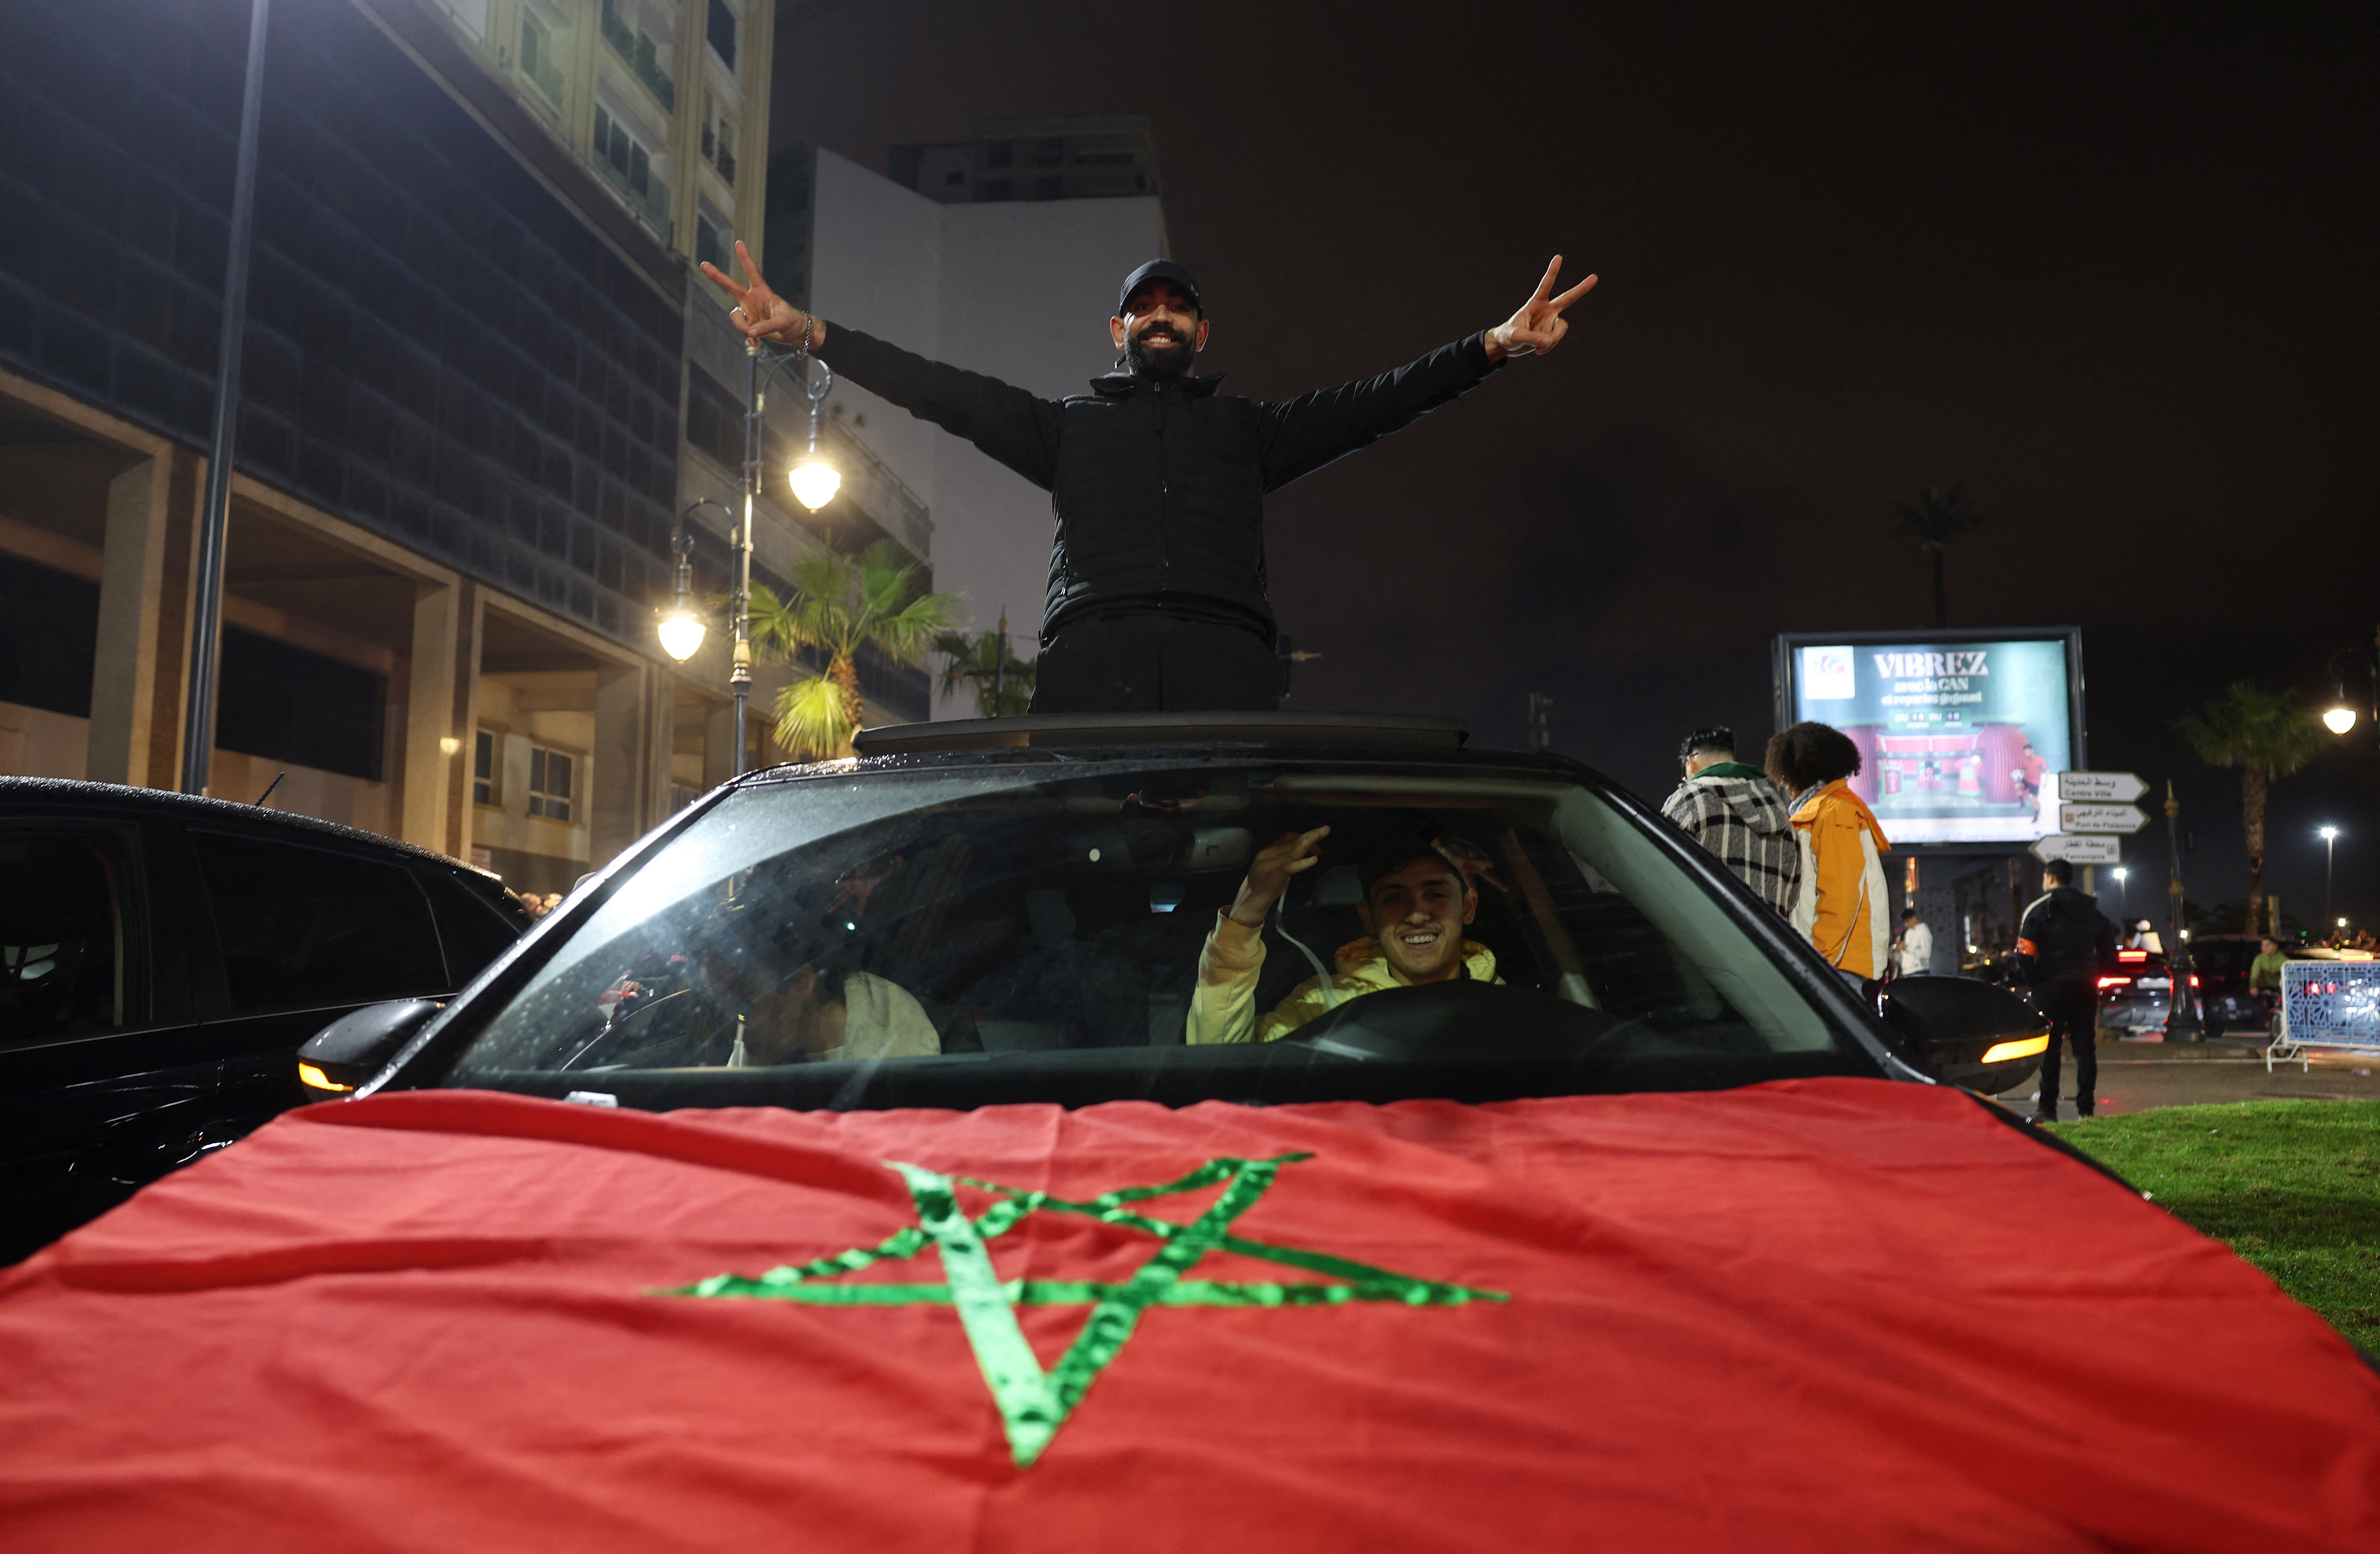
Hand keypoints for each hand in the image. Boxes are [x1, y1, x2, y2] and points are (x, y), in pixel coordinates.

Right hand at [698, 239, 820, 349]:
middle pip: (731, 286)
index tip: (739, 242)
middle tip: (703, 264)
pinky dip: (747, 337)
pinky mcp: (749, 324)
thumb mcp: (783, 322)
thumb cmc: (793, 322)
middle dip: (716, 276)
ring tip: (756, 336)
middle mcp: (752, 299)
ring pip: (735, 317)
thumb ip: (766, 326)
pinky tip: (756, 343)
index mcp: (762, 292)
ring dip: (743, 328)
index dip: (745, 258)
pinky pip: (742, 330)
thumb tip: (751, 332)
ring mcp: (749, 312)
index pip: (752, 272)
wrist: (795, 334)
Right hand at [1225, 826, 1329, 927]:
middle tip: (1326, 829)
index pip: (1287, 837)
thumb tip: (1302, 851)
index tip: (1317, 845)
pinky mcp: (1274, 876)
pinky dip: (1303, 863)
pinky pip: (1290, 867)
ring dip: (1309, 841)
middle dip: (1311, 835)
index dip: (1303, 837)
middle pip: (1292, 841)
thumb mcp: (1274, 868)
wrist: (1248, 902)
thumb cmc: (1264, 886)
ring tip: (1322, 834)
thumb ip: (1285, 859)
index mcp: (1268, 851)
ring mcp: (1270, 864)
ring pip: (1293, 851)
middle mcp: (1268, 854)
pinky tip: (1314, 860)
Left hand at [1486, 255, 1597, 362]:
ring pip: (1561, 329)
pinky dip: (1549, 347)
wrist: (1507, 347)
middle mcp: (1546, 310)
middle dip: (1581, 289)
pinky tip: (1539, 351)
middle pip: (1567, 298)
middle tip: (1594, 277)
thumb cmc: (1508, 336)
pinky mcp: (1551, 333)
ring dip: (1552, 340)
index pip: (1545, 285)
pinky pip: (1555, 340)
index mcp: (1536, 303)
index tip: (1558, 257)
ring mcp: (1550, 322)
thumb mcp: (1516, 336)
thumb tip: (1548, 342)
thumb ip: (1532, 338)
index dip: (1552, 272)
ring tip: (1539, 348)